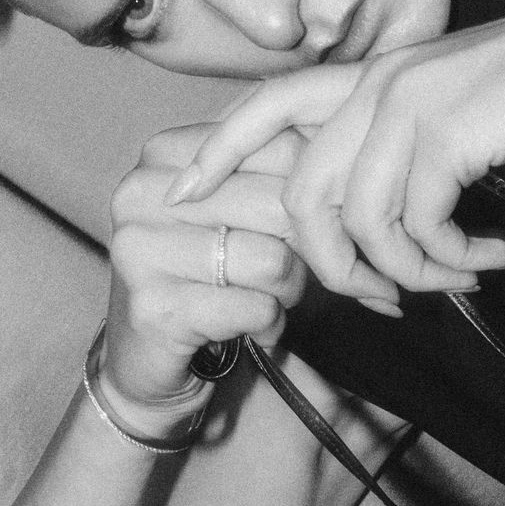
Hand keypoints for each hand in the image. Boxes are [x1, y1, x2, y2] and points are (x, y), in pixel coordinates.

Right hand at [102, 123, 403, 406]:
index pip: (278, 146)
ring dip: (288, 290)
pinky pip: (254, 308)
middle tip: (291, 272)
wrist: (149, 359)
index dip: (316, 191)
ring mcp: (139, 250)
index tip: (314, 224)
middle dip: (304, 247)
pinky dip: (269, 324)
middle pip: (278, 203)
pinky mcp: (153, 307)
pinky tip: (252, 328)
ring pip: (271, 259)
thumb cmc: (211, 276)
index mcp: (165, 154)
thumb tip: (365, 165)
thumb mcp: (242, 212)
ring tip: (266, 298)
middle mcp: (140, 192)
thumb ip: (284, 175)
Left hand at [166, 0, 504, 297]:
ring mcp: (406, 104)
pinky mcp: (444, 132)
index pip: (268, 105)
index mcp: (372, 76)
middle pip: (303, 196)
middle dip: (336, 268)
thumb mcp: (462, 118)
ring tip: (464, 273)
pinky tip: (493, 253)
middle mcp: (375, 85)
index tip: (181, 192)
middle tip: (393, 298)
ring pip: (359, 223)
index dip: (216, 150)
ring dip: (412, 272)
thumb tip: (399, 233)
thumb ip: (414, 157)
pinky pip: (414, 224)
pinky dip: (450, 256)